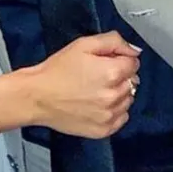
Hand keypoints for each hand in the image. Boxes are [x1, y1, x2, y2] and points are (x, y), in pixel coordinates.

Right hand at [22, 31, 140, 138]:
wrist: (38, 96)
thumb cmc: (57, 69)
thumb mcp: (83, 44)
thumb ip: (112, 41)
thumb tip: (134, 50)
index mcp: (111, 72)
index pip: (134, 62)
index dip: (119, 58)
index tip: (105, 60)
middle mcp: (114, 96)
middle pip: (132, 81)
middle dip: (120, 75)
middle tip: (97, 73)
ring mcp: (110, 115)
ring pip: (129, 99)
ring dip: (118, 92)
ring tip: (95, 88)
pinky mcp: (104, 130)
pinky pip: (122, 117)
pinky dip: (114, 110)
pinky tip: (97, 103)